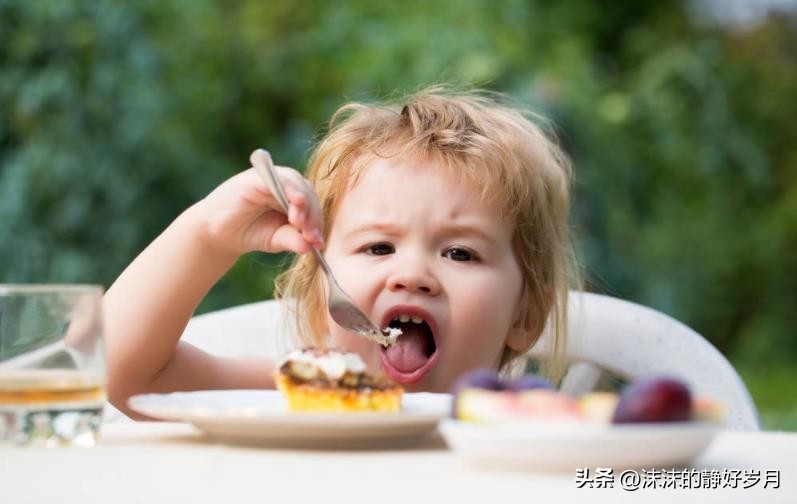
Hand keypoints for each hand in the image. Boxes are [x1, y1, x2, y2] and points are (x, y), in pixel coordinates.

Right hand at [195, 158, 323, 256]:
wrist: (218, 233)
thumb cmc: (250, 232)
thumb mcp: (276, 239)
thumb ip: (293, 239)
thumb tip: (310, 247)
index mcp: (294, 196)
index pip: (312, 205)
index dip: (317, 223)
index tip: (319, 243)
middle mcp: (284, 184)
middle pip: (307, 193)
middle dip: (312, 216)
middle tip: (312, 237)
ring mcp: (270, 178)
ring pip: (295, 183)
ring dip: (302, 203)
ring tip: (301, 224)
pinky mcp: (255, 178)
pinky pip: (275, 179)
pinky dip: (287, 188)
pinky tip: (296, 202)